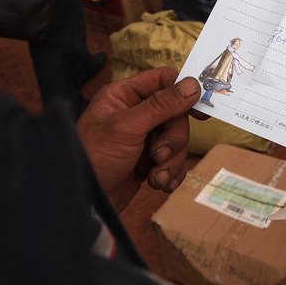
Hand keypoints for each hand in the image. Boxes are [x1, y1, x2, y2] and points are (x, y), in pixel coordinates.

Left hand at [77, 68, 200, 211]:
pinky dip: (170, 173)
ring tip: (155, 176)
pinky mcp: (147, 162)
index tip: (201, 111)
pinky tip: (160, 184)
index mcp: (124, 96)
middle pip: (176, 115)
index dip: (184, 92)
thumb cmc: (95, 157)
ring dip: (171, 161)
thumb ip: (162, 105)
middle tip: (158, 155)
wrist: (84, 203)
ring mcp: (142, 138)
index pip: (163, 81)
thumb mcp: (128, 126)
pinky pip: (173, 161)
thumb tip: (193, 85)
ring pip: (176, 140)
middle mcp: (135, 113)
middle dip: (173, 139)